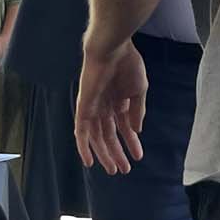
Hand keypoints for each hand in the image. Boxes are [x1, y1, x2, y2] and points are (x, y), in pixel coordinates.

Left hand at [74, 41, 148, 174]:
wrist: (112, 49)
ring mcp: (92, 107)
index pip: (124, 127)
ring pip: (96, 137)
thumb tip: (137, 131)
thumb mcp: (139, 91)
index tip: (138, 156)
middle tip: (124, 169)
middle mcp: (104, 106)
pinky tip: (89, 161)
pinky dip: (84, 147)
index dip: (131, 142)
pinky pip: (81, 131)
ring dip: (104, 154)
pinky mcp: (83, 107)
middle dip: (117, 152)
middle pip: (109, 135)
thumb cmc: (127, 64)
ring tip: (114, 169)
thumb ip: (137, 111)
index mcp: (118, 101)